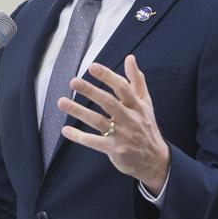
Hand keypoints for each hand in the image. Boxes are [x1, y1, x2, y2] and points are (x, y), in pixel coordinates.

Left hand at [58, 55, 170, 192]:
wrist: (155, 160)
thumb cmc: (147, 128)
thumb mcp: (146, 103)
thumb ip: (137, 81)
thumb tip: (130, 58)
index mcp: (137, 106)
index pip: (122, 88)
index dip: (107, 76)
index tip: (92, 66)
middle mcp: (130, 119)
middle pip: (108, 103)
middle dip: (90, 91)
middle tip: (73, 81)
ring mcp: (122, 135)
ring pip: (98, 121)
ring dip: (78, 111)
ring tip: (62, 101)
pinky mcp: (114, 150)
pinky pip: (94, 142)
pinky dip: (79, 136)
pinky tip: (65, 130)